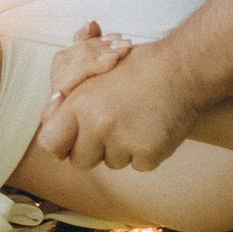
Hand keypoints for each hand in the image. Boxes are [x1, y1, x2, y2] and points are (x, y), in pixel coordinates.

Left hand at [39, 38, 195, 173]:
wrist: (183, 68)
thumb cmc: (138, 66)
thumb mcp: (95, 69)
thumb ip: (69, 93)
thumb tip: (50, 110)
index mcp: (79, 103)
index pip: (50, 143)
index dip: (61, 143)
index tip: (72, 139)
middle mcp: (98, 124)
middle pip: (80, 160)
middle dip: (92, 149)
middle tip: (111, 126)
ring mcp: (123, 141)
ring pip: (111, 163)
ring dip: (121, 149)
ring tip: (136, 119)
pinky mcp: (148, 153)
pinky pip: (138, 166)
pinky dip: (145, 153)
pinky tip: (153, 128)